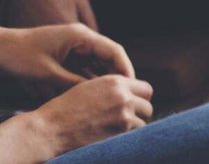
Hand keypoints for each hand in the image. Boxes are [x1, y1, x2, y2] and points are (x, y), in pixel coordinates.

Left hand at [0, 26, 134, 97]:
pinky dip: (90, 78)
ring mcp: (74, 46)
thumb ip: (73, 83)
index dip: (125, 68)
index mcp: (81, 36)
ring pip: (98, 63)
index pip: (113, 50)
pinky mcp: (67, 54)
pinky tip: (94, 92)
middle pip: (109, 56)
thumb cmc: (20, 57)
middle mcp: (82, 39)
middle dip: (118, 74)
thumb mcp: (48, 73)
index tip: (131, 85)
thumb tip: (96, 95)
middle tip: (125, 94)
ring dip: (105, 77)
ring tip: (113, 96)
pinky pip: (85, 67)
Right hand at [12, 76, 152, 158]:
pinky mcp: (120, 131)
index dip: (140, 98)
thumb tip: (132, 94)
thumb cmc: (65, 109)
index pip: (145, 89)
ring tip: (115, 128)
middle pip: (147, 105)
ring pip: (143, 121)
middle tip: (126, 119)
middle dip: (139, 113)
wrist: (50, 129)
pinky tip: (113, 135)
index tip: (134, 105)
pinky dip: (127, 136)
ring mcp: (123, 114)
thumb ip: (113, 88)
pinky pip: (134, 134)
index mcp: (115, 82)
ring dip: (133, 126)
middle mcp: (123, 95)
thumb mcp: (89, 88)